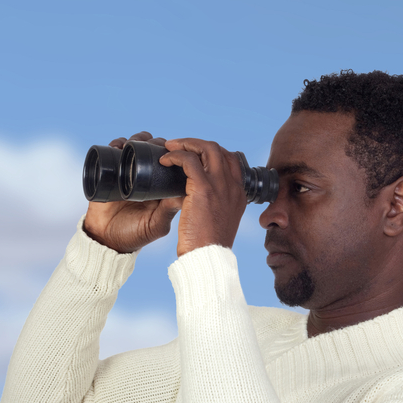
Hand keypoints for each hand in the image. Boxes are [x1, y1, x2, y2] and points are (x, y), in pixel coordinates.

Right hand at [83, 131, 182, 253]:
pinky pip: (112, 152)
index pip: (170, 162)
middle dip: (155, 142)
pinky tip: (118, 146)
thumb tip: (184, 192)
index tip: (173, 150)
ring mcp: (127, 173)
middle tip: (155, 146)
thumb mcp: (156, 225)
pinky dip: (116, 145)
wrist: (106, 240)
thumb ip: (168, 210)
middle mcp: (145, 177)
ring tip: (134, 144)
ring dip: (136, 140)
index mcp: (160, 186)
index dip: (173, 152)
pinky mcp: (109, 173)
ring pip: (134, 147)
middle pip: (153, 149)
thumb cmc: (135, 235)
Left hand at [160, 138, 247, 256]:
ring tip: (170, 148)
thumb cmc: (209, 247)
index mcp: (239, 194)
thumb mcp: (220, 223)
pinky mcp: (203, 189)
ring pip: (206, 148)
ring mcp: (220, 186)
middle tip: (178, 146)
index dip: (212, 153)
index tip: (195, 156)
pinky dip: (175, 156)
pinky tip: (164, 161)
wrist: (208, 258)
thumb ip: (216, 208)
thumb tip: (201, 201)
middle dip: (196, 144)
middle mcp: (232, 186)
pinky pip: (189, 160)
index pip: (230, 160)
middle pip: (218, 149)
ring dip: (186, 144)